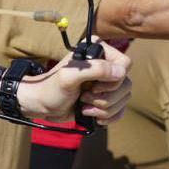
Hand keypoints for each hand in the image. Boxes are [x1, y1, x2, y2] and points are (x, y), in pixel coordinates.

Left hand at [17, 42, 131, 124]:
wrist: (41, 105)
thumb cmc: (50, 88)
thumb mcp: (69, 77)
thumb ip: (95, 69)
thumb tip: (122, 72)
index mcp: (98, 52)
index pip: (125, 64)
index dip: (113, 80)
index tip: (93, 86)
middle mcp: (104, 66)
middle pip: (126, 85)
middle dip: (106, 98)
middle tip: (84, 98)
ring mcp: (106, 84)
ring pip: (124, 99)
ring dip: (104, 108)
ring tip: (83, 106)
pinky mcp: (104, 99)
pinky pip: (120, 110)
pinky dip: (108, 116)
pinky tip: (93, 116)